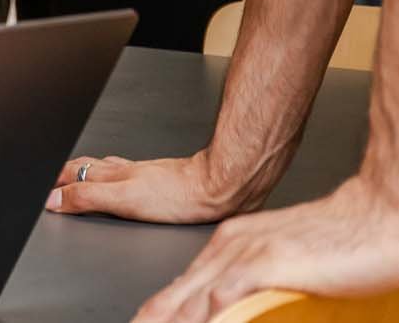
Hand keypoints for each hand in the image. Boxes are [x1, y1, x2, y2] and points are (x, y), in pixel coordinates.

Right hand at [46, 150, 249, 222]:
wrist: (216, 187)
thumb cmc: (178, 196)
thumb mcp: (124, 200)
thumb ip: (88, 197)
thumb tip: (55, 199)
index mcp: (110, 175)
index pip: (72, 174)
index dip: (54, 182)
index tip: (42, 191)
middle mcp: (121, 170)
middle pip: (83, 167)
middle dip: (63, 172)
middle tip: (50, 180)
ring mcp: (139, 173)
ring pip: (102, 168)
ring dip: (83, 171)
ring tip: (74, 175)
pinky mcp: (156, 178)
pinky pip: (121, 172)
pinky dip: (108, 175)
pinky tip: (118, 179)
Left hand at [129, 173, 398, 322]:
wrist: (372, 216)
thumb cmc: (338, 242)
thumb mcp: (282, 261)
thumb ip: (254, 282)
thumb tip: (234, 309)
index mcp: (230, 243)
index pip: (183, 285)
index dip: (161, 310)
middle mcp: (229, 246)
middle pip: (177, 293)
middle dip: (155, 317)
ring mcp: (245, 254)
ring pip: (192, 297)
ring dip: (171, 320)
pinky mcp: (265, 265)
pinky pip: (223, 298)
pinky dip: (208, 318)